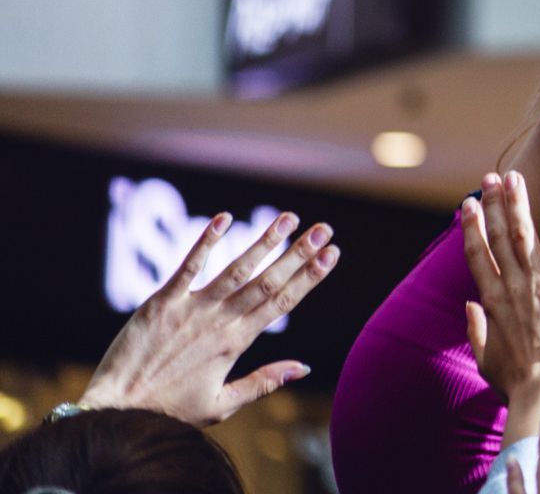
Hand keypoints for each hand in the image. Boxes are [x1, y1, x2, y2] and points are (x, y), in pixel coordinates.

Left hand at [81, 208, 335, 424]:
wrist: (114, 412)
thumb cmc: (168, 413)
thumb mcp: (221, 406)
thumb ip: (264, 382)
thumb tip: (305, 367)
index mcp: (236, 344)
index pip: (281, 303)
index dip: (309, 277)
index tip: (332, 254)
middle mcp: (219, 322)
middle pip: (267, 281)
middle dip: (298, 254)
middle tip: (324, 229)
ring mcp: (191, 309)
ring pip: (236, 269)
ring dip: (264, 242)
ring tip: (289, 218)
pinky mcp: (161, 302)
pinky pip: (187, 266)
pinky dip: (207, 242)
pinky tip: (224, 219)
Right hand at [463, 173, 539, 425]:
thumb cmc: (516, 383)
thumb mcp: (485, 360)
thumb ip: (476, 331)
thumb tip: (468, 306)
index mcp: (491, 302)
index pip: (478, 254)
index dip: (471, 227)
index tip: (466, 204)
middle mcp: (512, 286)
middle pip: (499, 236)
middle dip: (493, 204)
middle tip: (490, 178)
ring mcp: (539, 284)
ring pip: (525, 234)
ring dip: (519, 202)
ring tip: (514, 176)